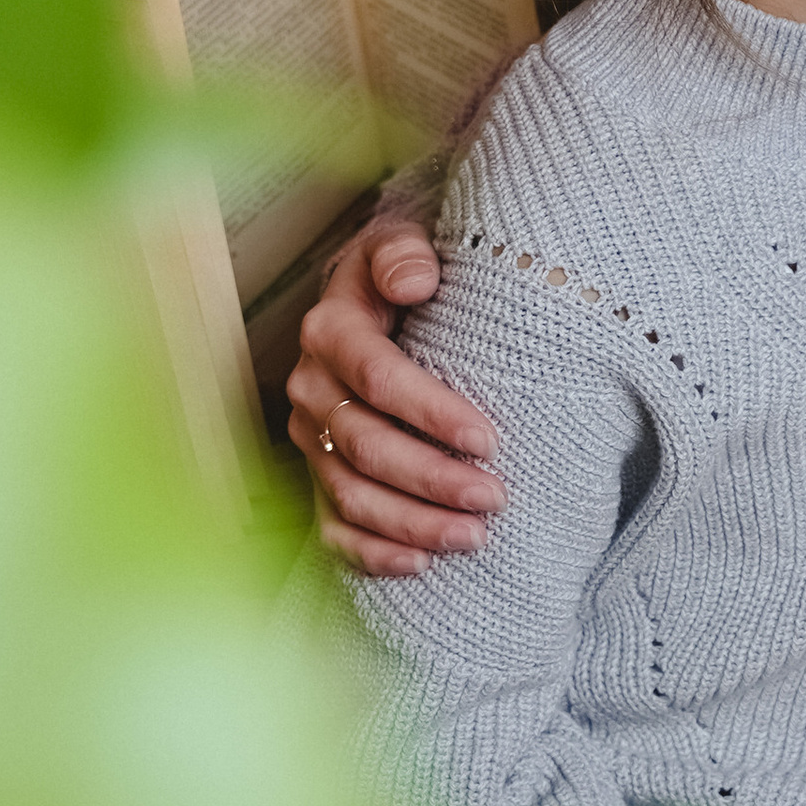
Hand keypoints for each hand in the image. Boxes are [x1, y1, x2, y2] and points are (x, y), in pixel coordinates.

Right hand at [286, 220, 504, 579]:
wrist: (375, 295)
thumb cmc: (402, 271)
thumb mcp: (401, 242)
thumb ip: (403, 253)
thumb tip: (415, 279)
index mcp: (330, 332)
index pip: (379, 379)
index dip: (432, 413)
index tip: (487, 438)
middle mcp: (312, 389)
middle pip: (367, 447)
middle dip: (431, 479)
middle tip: (494, 497)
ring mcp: (313, 438)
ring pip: (352, 495)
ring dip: (412, 523)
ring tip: (474, 536)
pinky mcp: (320, 472)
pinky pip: (335, 527)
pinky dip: (374, 553)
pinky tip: (420, 564)